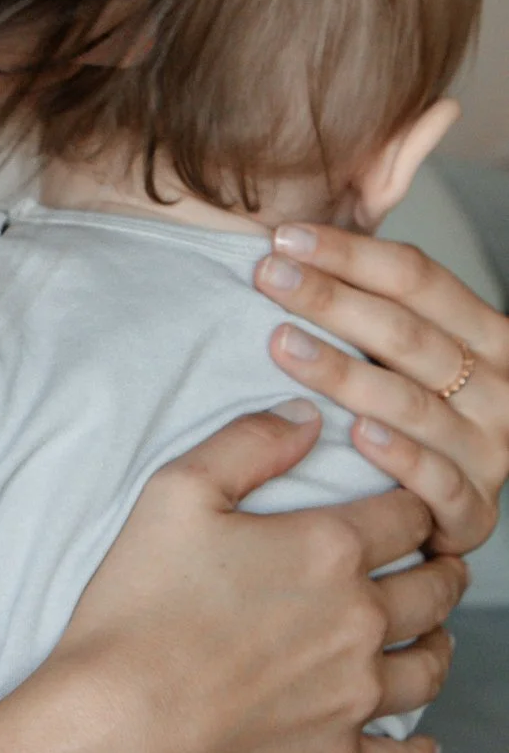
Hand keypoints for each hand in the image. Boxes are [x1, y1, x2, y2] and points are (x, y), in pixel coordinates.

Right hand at [59, 402, 462, 752]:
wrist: (119, 727)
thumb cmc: (138, 607)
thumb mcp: (176, 494)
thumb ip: (248, 442)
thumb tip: (307, 416)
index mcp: (329, 549)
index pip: (408, 514)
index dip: (415, 503)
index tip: (410, 507)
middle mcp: (359, 620)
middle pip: (434, 588)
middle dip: (441, 569)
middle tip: (437, 564)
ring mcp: (353, 695)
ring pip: (429, 666)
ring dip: (439, 644)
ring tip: (433, 636)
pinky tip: (423, 745)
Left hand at [258, 224, 508, 554]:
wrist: (451, 515)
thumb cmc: (416, 420)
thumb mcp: (411, 357)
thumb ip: (375, 307)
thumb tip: (292, 246)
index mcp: (489, 337)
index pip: (419, 279)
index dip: (351, 253)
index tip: (286, 238)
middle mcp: (499, 390)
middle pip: (407, 334)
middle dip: (331, 299)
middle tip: (267, 275)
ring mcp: (489, 452)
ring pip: (413, 403)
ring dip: (343, 372)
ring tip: (281, 344)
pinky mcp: (473, 513)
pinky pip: (435, 481)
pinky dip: (397, 456)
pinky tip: (354, 435)